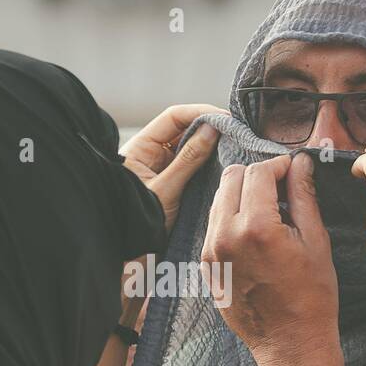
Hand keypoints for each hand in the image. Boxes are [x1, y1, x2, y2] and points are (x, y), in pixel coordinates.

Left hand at [120, 104, 224, 233]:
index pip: (173, 117)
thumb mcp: (165, 190)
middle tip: (236, 131)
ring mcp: (162, 169)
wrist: (129, 253)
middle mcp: (151, 154)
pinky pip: (193, 167)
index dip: (199, 113)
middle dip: (209, 128)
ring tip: (234, 145)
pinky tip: (224, 164)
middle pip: (184, 130)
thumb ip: (188, 159)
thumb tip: (212, 128)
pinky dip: (208, 163)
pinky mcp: (173, 184)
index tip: (225, 118)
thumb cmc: (137, 222)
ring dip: (211, 146)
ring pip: (191, 148)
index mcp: (140, 148)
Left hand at [201, 152, 338, 363]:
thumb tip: (301, 163)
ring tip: (270, 211)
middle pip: (232, 177)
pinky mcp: (206, 265)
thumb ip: (304, 196)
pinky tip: (256, 232)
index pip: (258, 172)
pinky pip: (214, 224)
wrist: (289, 344)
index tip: (293, 170)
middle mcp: (225, 236)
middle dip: (257, 175)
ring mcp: (211, 252)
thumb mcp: (315, 241)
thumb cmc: (310, 297)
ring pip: (219, 198)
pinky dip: (232, 217)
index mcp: (255, 228)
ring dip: (242, 194)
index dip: (279, 165)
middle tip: (282, 188)